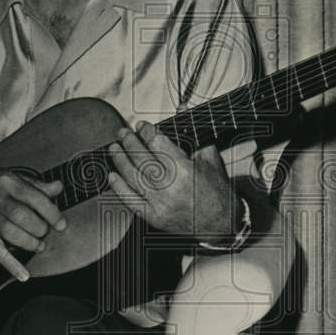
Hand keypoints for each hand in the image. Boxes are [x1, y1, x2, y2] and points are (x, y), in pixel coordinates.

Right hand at [0, 170, 65, 280]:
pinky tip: (24, 275)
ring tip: (37, 246)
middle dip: (40, 229)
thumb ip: (35, 186)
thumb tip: (58, 188)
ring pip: (14, 234)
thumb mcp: (9, 179)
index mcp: (7, 181)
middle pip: (25, 217)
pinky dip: (12, 265)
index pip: (36, 198)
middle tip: (44, 233)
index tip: (61, 224)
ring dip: (30, 243)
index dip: (52, 214)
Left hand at [107, 121, 238, 239]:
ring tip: (114, 148)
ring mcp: (160, 203)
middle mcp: (170, 187)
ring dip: (120, 160)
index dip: (146, 132)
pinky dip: (119, 187)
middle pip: (142, 158)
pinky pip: (131, 201)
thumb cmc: (217, 193)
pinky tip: (112, 176)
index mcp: (185, 170)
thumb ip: (193, 133)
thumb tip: (182, 110)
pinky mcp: (154, 217)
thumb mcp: (210, 159)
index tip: (142, 126)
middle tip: (123, 133)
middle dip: (129, 142)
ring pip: (133, 177)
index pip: (158, 144)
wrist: (222, 225)